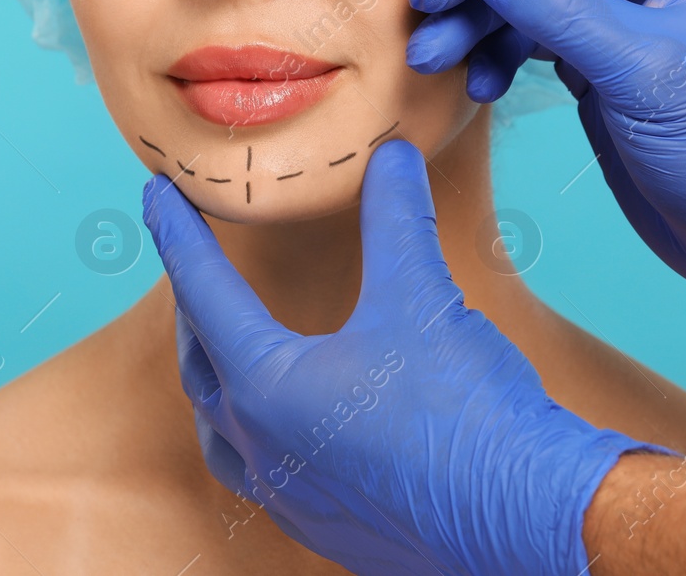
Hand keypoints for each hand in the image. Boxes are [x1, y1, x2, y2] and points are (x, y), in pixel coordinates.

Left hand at [140, 139, 663, 575]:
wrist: (529, 515)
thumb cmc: (466, 410)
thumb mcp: (423, 296)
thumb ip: (396, 219)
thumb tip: (391, 158)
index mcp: (267, 388)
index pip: (204, 294)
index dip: (179, 237)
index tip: (156, 196)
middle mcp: (264, 449)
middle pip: (201, 367)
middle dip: (193, 309)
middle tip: (193, 266)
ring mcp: (293, 498)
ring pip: (224, 435)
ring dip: (216, 382)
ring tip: (223, 349)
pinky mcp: (331, 528)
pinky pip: (266, 477)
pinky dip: (258, 435)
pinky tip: (292, 424)